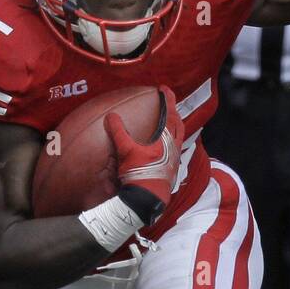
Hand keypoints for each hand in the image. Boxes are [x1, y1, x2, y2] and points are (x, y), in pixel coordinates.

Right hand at [103, 86, 183, 224]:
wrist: (147, 199)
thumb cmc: (139, 174)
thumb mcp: (125, 151)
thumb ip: (118, 132)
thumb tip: (111, 116)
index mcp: (166, 139)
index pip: (170, 113)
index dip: (167, 99)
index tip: (164, 89)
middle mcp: (174, 147)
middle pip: (178, 125)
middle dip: (174, 113)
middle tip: (168, 106)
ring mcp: (174, 159)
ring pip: (178, 138)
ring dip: (174, 129)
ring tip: (168, 124)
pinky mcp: (171, 170)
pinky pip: (174, 150)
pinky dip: (170, 143)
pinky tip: (163, 147)